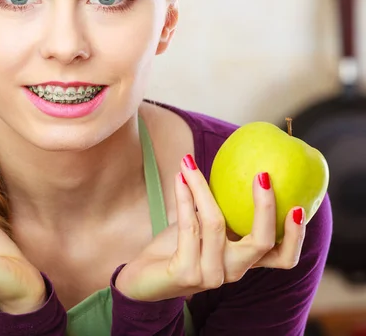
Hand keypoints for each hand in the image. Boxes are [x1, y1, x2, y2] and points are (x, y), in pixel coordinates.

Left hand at [115, 154, 306, 301]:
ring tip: (189, 163)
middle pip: (261, 243)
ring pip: (216, 224)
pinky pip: (189, 227)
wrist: (142, 279)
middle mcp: (231, 272)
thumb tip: (237, 166)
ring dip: (202, 187)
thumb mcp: (203, 228)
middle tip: (262, 175)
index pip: (282, 258)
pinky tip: (180, 178)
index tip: (299, 206)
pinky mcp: (185, 273)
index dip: (295, 236)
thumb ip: (222, 210)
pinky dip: (184, 197)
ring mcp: (209, 275)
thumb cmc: (175, 249)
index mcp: (242, 262)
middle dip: (266, 207)